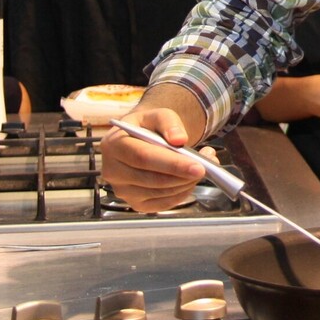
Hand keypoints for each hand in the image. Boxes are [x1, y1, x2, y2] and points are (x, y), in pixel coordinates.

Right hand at [99, 105, 215, 212]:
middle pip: (152, 179)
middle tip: (206, 166)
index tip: (198, 166)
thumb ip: (169, 123)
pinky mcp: (136, 204)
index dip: (172, 164)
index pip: (143, 158)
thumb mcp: (157, 115)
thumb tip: (179, 140)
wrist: (141, 140)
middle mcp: (113, 171)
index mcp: (113, 145)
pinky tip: (190, 179)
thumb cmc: (148, 127)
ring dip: (186, 183)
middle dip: (183, 175)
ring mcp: (123, 190)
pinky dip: (182, 193)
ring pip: (160, 193)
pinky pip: (163, 203)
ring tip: (202, 166)